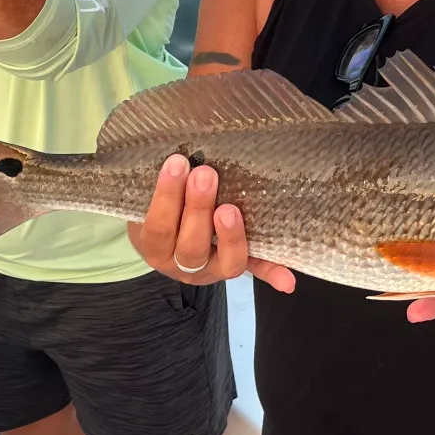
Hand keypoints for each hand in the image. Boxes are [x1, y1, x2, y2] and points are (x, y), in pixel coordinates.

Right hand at [127, 153, 295, 291]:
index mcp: (156, 248)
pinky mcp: (237, 266)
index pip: (159, 227)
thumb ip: (164, 184)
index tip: (176, 163)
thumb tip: (179, 153)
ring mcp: (213, 269)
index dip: (167, 197)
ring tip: (231, 209)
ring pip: (226, 263)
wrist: (164, 237)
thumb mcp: (148, 200)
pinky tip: (286, 281)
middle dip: (198, 209)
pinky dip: (272, 272)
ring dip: (231, 236)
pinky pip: (256, 270)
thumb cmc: (159, 208)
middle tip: (205, 175)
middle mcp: (183, 265)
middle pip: (191, 248)